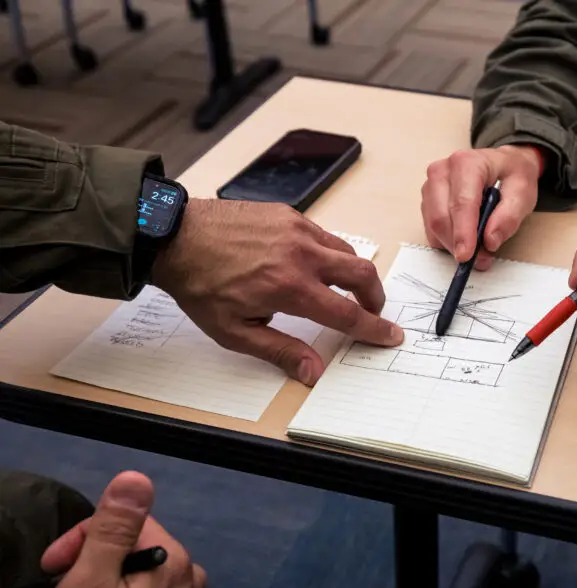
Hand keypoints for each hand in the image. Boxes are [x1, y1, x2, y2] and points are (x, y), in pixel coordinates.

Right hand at [34, 472, 205, 587]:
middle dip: (93, 560)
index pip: (126, 521)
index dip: (83, 539)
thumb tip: (137, 477)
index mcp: (175, 560)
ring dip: (107, 583)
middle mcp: (192, 577)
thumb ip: (112, 530)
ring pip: (141, 572)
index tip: (54, 568)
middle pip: (135, 545)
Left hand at [151, 200, 403, 385]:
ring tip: (342, 290)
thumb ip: (280, 351)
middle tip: (371, 311)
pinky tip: (313, 266)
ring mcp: (297, 230)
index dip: (374, 328)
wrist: (174, 237)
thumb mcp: (235, 332)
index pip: (348, 313)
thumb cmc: (200, 286)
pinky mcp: (289, 215)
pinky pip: (324, 236)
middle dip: (375, 296)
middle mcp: (301, 255)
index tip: (391, 335)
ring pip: (346, 252)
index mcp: (290, 288)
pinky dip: (330, 254)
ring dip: (354, 274)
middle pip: (363, 273)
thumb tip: (314, 372)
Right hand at [421, 145, 541, 269]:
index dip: (463, 232)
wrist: (502, 166)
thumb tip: (490, 240)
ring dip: (453, 245)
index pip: (461, 203)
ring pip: (433, 226)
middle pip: (441, 217)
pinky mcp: (428, 200)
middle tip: (481, 258)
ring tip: (478, 249)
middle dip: (458, 244)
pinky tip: (465, 238)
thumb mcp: (523, 193)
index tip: (466, 255)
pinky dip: (446, 241)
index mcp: (467, 163)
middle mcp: (442, 171)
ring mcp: (431, 185)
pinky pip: (430, 229)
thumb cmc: (511, 175)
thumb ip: (509, 216)